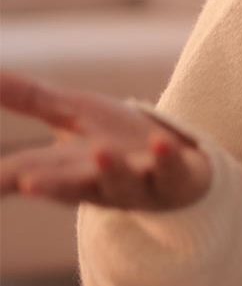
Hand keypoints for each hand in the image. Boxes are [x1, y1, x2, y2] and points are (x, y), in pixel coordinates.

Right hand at [0, 72, 210, 209]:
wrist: (180, 166)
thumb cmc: (117, 140)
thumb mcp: (73, 114)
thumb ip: (30, 99)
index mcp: (64, 171)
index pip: (27, 174)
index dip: (6, 179)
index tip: (4, 179)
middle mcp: (97, 184)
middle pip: (70, 186)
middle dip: (50, 185)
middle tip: (27, 183)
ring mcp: (138, 185)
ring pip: (122, 183)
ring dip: (111, 169)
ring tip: (101, 151)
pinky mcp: (175, 180)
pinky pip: (171, 172)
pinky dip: (166, 158)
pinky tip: (161, 140)